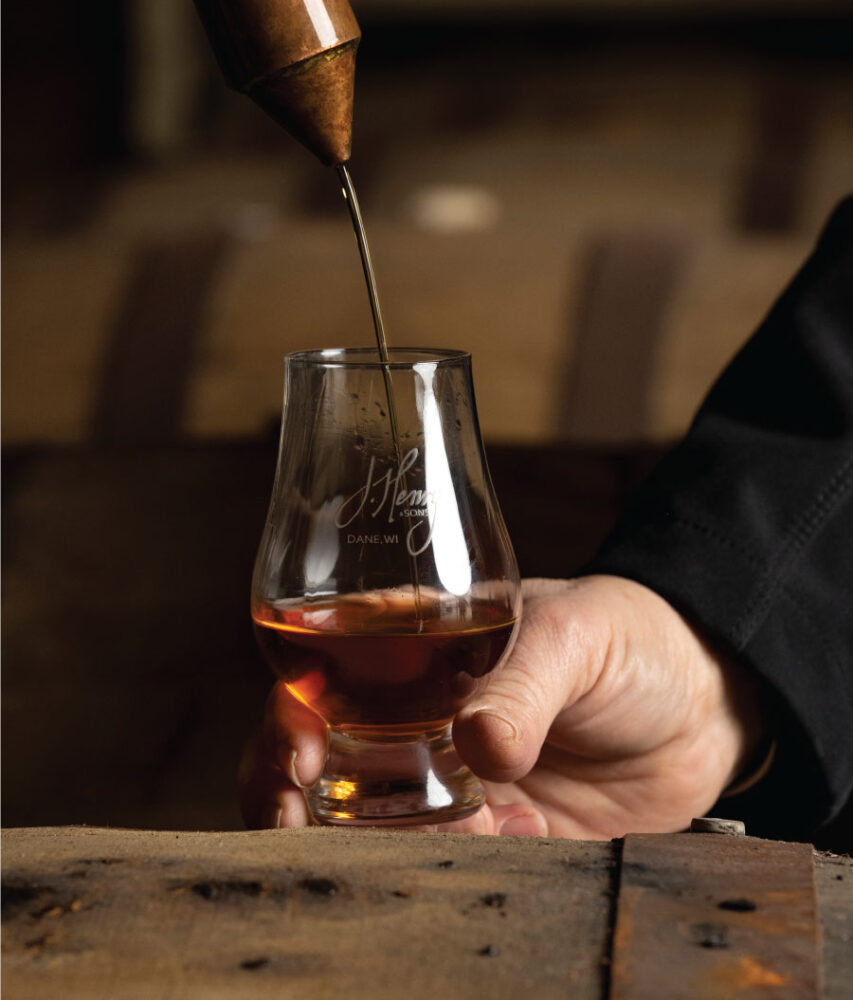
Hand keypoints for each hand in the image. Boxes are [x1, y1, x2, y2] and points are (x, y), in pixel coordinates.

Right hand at [239, 576, 764, 837]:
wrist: (705, 701)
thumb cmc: (629, 635)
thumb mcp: (574, 636)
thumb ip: (523, 685)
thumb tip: (478, 745)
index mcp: (414, 656)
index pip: (319, 685)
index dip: (287, 719)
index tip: (298, 745)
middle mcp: (416, 724)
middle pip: (319, 770)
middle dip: (291, 796)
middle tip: (301, 813)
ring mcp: (450, 786)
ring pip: (369, 830)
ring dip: (377, 844)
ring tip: (451, 831)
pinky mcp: (496, 837)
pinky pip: (447, 867)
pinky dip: (452, 869)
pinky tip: (508, 839)